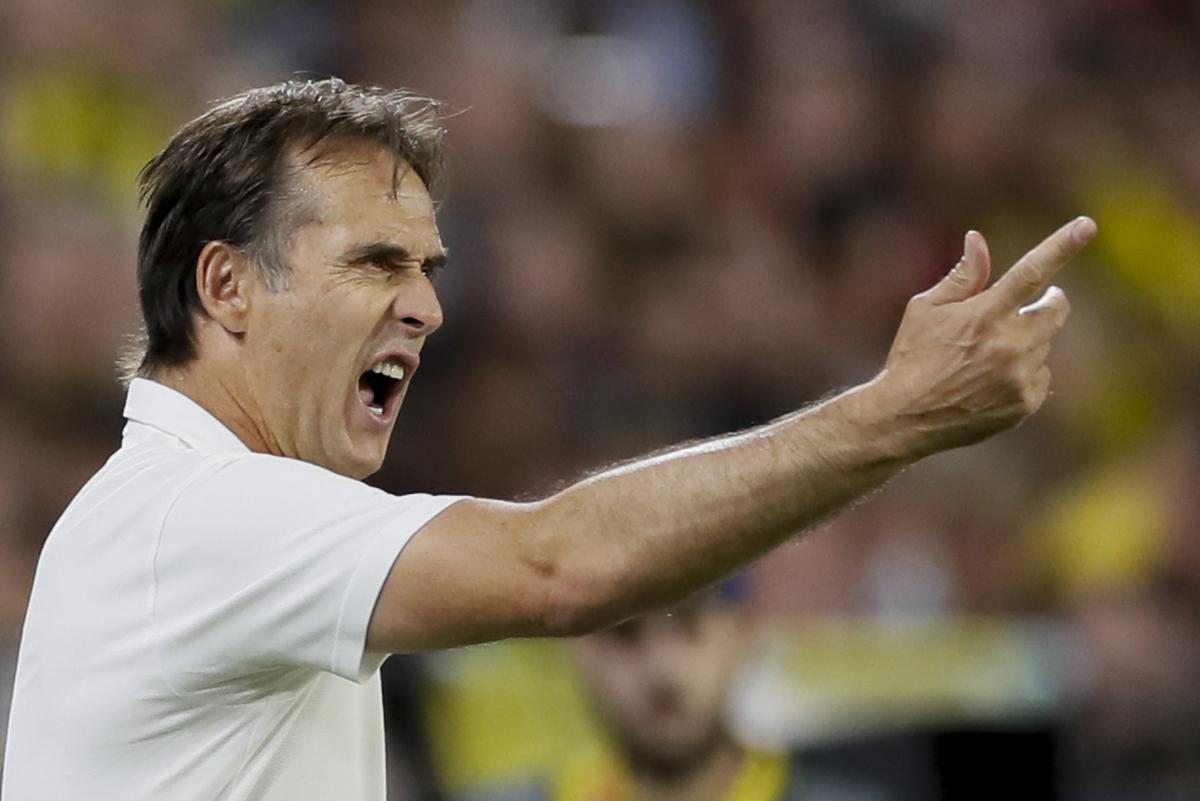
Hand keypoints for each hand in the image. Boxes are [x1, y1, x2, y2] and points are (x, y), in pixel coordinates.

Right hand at [868, 216, 1096, 456]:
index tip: (1087, 226)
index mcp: (984, 314)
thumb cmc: (912, 357)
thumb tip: (978, 240)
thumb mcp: (925, 309)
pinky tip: (991, 380)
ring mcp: (1020, 377)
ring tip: (988, 355)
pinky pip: (1041, 376)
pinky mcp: (1025, 404)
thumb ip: (962, 276)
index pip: (1031, 272)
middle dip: (1049, 301)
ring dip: (1028, 340)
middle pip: (1055, 309)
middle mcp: (1009, 344)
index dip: (1062, 246)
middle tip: (1035, 302)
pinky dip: (1025, 372)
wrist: (905, 417)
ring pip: (1045, 344)